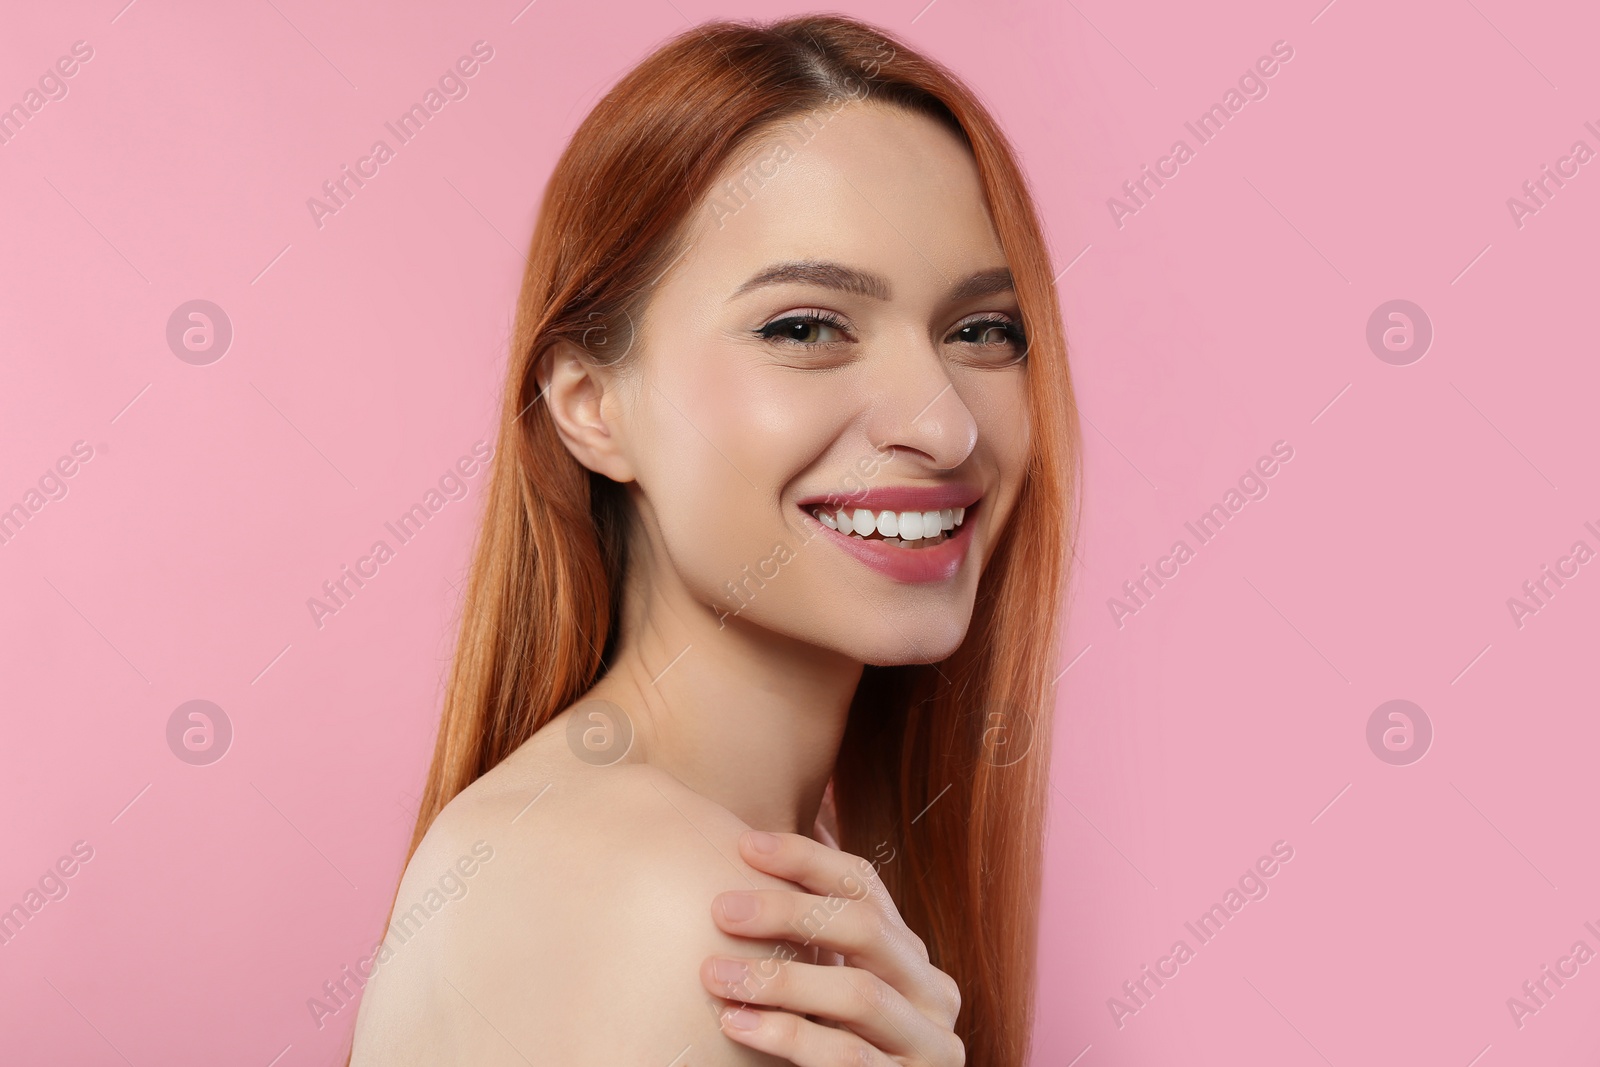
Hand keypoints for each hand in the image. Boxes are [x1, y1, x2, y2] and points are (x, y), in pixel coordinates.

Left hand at [699, 830, 963, 1065]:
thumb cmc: (828, 1055)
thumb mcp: (822, 992)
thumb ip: (807, 941)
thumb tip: (747, 850)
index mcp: (910, 957)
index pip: (866, 885)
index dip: (807, 859)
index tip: (744, 845)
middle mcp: (933, 994)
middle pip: (864, 929)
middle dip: (788, 912)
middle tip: (721, 908)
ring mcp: (931, 1048)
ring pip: (858, 993)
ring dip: (780, 979)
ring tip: (714, 975)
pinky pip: (848, 1057)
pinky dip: (788, 1037)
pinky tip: (738, 1024)